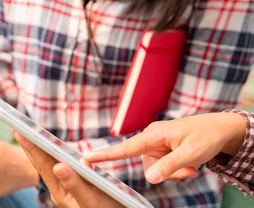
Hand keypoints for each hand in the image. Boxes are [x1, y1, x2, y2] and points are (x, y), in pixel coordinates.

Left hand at [12, 131, 123, 207]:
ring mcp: (65, 185)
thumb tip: (59, 165)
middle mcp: (59, 188)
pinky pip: (58, 163)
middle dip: (28, 144)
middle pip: (41, 162)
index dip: (31, 147)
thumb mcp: (92, 200)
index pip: (43, 165)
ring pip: (48, 162)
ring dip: (37, 146)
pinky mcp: (73, 182)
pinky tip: (47, 145)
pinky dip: (51, 151)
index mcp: (60, 192)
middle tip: (15, 125)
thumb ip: (76, 184)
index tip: (19, 131)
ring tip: (25, 132)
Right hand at [84, 112, 246, 183]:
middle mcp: (151, 139)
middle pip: (148, 166)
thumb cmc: (206, 136)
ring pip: (156, 169)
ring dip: (175, 172)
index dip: (105, 155)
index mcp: (153, 134)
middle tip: (190, 170)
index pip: (125, 148)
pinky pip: (163, 167)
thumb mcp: (192, 153)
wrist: (220, 129)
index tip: (86, 158)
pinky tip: (190, 162)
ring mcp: (156, 145)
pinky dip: (177, 169)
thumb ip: (170, 166)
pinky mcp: (162, 150)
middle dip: (169, 172)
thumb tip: (149, 178)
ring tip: (193, 164)